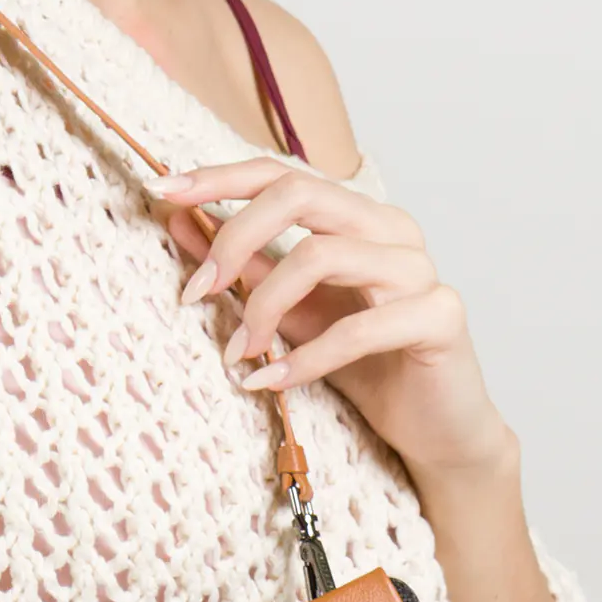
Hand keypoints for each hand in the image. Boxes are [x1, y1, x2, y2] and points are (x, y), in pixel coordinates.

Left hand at [156, 159, 514, 482]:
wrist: (434, 427)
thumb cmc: (365, 366)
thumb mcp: (288, 313)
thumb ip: (243, 268)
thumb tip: (178, 220)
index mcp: (357, 217)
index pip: (282, 174)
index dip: (219, 178)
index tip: (162, 191)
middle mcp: (391, 228)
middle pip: (299, 194)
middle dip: (234, 239)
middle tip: (196, 292)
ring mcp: (419, 268)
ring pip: (321, 255)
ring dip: (263, 307)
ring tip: (239, 355)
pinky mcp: (439, 316)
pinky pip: (357, 329)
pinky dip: (304, 359)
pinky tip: (271, 384)